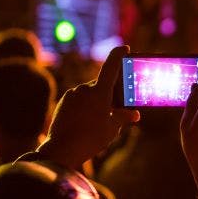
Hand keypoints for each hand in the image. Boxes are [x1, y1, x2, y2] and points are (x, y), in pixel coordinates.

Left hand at [38, 45, 139, 169]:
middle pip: (101, 84)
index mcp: (100, 92)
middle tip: (115, 108)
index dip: (119, 55)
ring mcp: (72, 94)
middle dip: (109, 93)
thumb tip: (134, 114)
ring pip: (89, 93)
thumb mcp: (112, 128)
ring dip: (95, 101)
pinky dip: (84, 106)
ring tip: (98, 120)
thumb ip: (123, 117)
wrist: (62, 149)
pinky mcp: (64, 101)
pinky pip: (78, 99)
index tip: (125, 48)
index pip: (111, 66)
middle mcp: (85, 89)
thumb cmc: (91, 138)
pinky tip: (85, 121)